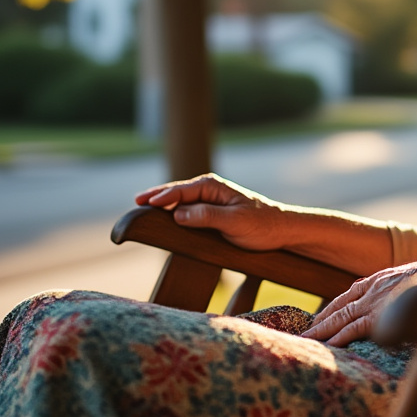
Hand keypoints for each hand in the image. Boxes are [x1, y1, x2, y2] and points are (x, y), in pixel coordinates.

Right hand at [135, 173, 289, 251]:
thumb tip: (178, 213)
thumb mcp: (235, 222)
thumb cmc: (262, 225)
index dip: (162, 196)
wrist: (280, 229)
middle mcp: (209, 189)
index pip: (181, 190)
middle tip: (135, 202)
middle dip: (156, 196)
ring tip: (142, 207)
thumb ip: (207, 216)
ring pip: (180, 200)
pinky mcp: (210, 211)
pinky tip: (163, 217)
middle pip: (176, 191)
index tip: (144, 203)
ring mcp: (209, 199)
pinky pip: (187, 209)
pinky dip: (173, 211)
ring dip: (163, 203)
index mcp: (213, 186)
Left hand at [302, 247, 416, 346]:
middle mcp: (378, 285)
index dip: (337, 305)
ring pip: (341, 317)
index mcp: (387, 276)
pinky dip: (338, 337)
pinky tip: (327, 345)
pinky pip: (354, 328)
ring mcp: (380, 298)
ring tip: (305, 340)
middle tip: (305, 331)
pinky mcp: (385, 314)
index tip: (324, 316)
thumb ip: (415, 294)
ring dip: (321, 329)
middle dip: (322, 318)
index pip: (354, 291)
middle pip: (341, 304)